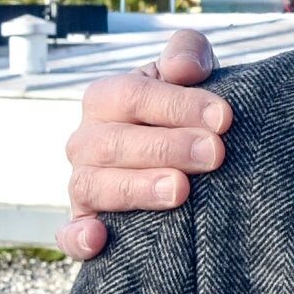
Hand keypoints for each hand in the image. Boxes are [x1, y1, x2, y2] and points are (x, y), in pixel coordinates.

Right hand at [58, 29, 225, 259]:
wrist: (184, 155)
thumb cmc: (186, 110)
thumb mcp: (191, 72)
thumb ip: (187, 53)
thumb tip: (184, 68)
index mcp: (106, 98)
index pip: (132, 95)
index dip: (176, 105)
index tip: (223, 118)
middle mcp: (87, 140)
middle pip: (114, 142)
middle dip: (166, 147)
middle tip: (214, 154)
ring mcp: (82, 183)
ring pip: (95, 185)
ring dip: (136, 188)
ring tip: (181, 191)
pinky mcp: (84, 224)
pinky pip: (70, 234)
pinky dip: (78, 238)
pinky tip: (100, 240)